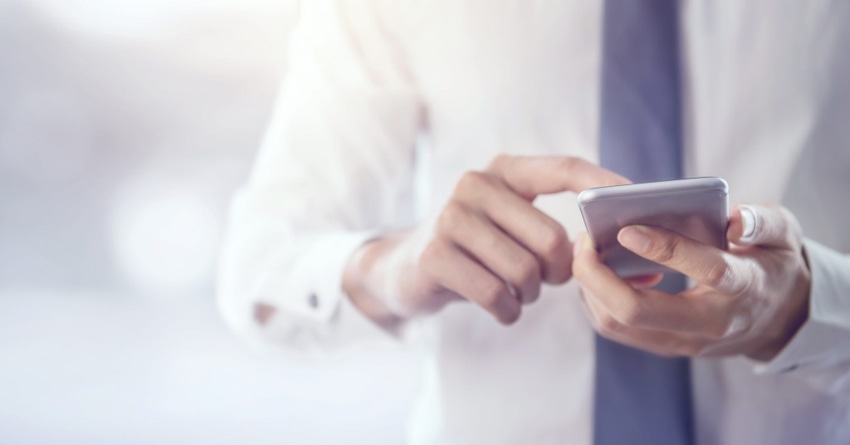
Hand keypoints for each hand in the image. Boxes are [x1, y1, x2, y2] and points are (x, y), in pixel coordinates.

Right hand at [343, 155, 627, 327]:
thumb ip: (556, 229)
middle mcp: (475, 185)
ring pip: (524, 271)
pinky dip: (507, 311)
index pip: (562, 168)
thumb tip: (631, 257)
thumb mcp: (511, 226)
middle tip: (548, 281)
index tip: (633, 200)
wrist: (406, 269)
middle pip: (551, 239)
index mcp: (503, 171)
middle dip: (559, 273)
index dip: (601, 183)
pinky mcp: (435, 254)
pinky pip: (495, 294)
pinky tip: (502, 308)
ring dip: (530, 295)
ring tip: (519, 293)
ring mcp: (451, 217)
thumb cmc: (477, 250)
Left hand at [573, 204, 811, 360]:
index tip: (627, 229)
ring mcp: (684, 341)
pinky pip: (617, 327)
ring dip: (591, 287)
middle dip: (598, 276)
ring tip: (586, 250)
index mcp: (745, 287)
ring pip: (618, 324)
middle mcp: (710, 323)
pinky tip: (598, 271)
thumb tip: (734, 219)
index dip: (665, 249)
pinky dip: (597, 298)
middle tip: (584, 239)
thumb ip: (762, 222)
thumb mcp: (782, 235)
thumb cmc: (773, 264)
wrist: (779, 319)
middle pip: (637, 311)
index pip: (705, 270)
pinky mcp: (665, 345)